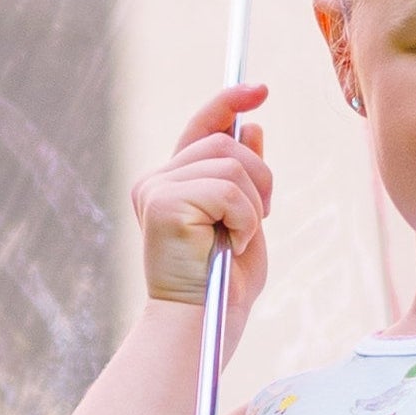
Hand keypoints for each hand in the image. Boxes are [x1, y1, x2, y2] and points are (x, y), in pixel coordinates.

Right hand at [130, 84, 272, 321]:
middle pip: (226, 146)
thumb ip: (245, 177)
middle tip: (256, 222)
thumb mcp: (245, 221)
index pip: (203, 128)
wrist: (203, 326)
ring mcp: (156, 189)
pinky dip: (244, 220)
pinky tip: (230, 245)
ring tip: (237, 240)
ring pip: (230, 165)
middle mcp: (157, 180)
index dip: (229, 102)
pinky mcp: (162, 203)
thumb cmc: (225, 286)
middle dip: (259, 181)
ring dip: (252, 206)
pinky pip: (226, 190)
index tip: (259, 89)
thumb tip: (251, 127)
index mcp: (174, 183)